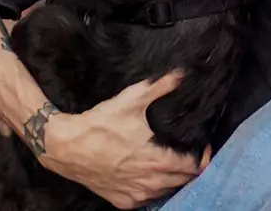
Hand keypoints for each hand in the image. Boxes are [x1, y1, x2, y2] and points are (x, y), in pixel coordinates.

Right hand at [40, 73, 205, 208]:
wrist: (68, 146)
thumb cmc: (101, 124)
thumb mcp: (131, 99)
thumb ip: (159, 86)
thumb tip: (180, 73)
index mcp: (156, 159)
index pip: (191, 167)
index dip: (201, 157)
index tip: (202, 146)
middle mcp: (149, 183)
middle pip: (182, 183)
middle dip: (190, 169)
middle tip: (190, 154)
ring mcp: (135, 195)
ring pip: (166, 193)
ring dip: (173, 181)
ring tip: (173, 164)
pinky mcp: (122, 202)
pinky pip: (147, 201)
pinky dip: (154, 190)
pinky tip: (151, 176)